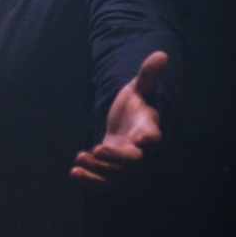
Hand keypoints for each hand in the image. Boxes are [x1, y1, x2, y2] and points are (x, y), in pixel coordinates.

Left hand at [70, 51, 167, 187]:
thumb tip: (162, 53)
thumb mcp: (138, 88)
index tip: (142, 139)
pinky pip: (104, 183)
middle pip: (133, 161)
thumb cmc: (135, 106)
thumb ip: (148, 75)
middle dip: (116, 159)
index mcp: (148, 130)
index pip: (153, 138)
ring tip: (79, 159)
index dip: (149, 140)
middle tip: (97, 149)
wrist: (126, 125)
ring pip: (116, 175)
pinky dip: (90, 181)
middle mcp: (139, 151)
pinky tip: (74, 172)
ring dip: (97, 171)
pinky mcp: (112, 171)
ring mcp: (125, 164)